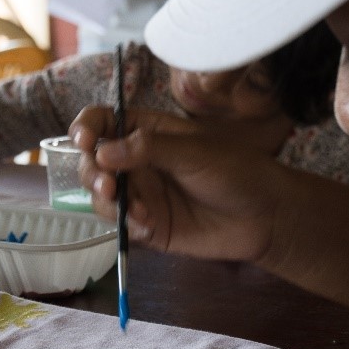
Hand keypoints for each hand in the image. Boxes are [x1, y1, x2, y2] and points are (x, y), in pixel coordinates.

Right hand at [70, 104, 290, 263]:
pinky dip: (126, 225)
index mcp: (147, 132)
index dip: (86, 128)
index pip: (104, 122)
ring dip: (107, 202)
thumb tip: (101, 152)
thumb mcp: (193, 151)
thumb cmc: (235, 171)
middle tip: (107, 185)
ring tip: (135, 211)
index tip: (84, 140)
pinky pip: (121, 224)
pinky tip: (148, 226)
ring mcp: (142, 194)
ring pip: (101, 195)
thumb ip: (147, 149)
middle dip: (92, 172)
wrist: (264, 216)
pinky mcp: (148, 225)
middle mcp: (138, 161)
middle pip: (92, 161)